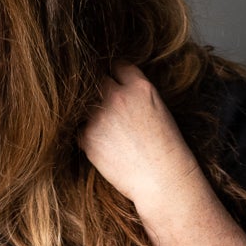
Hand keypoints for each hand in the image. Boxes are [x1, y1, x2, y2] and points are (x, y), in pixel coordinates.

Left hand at [75, 61, 200, 212]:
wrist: (163, 180)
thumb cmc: (166, 149)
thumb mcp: (158, 109)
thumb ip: (135, 92)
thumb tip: (113, 85)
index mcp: (140, 87)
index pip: (118, 65)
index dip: (116, 76)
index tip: (116, 85)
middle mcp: (118, 97)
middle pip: (97, 80)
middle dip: (100, 90)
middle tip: (108, 108)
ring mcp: (100, 117)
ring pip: (85, 104)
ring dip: (91, 112)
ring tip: (108, 130)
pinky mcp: (88, 138)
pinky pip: (79, 129)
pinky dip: (87, 135)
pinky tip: (104, 145)